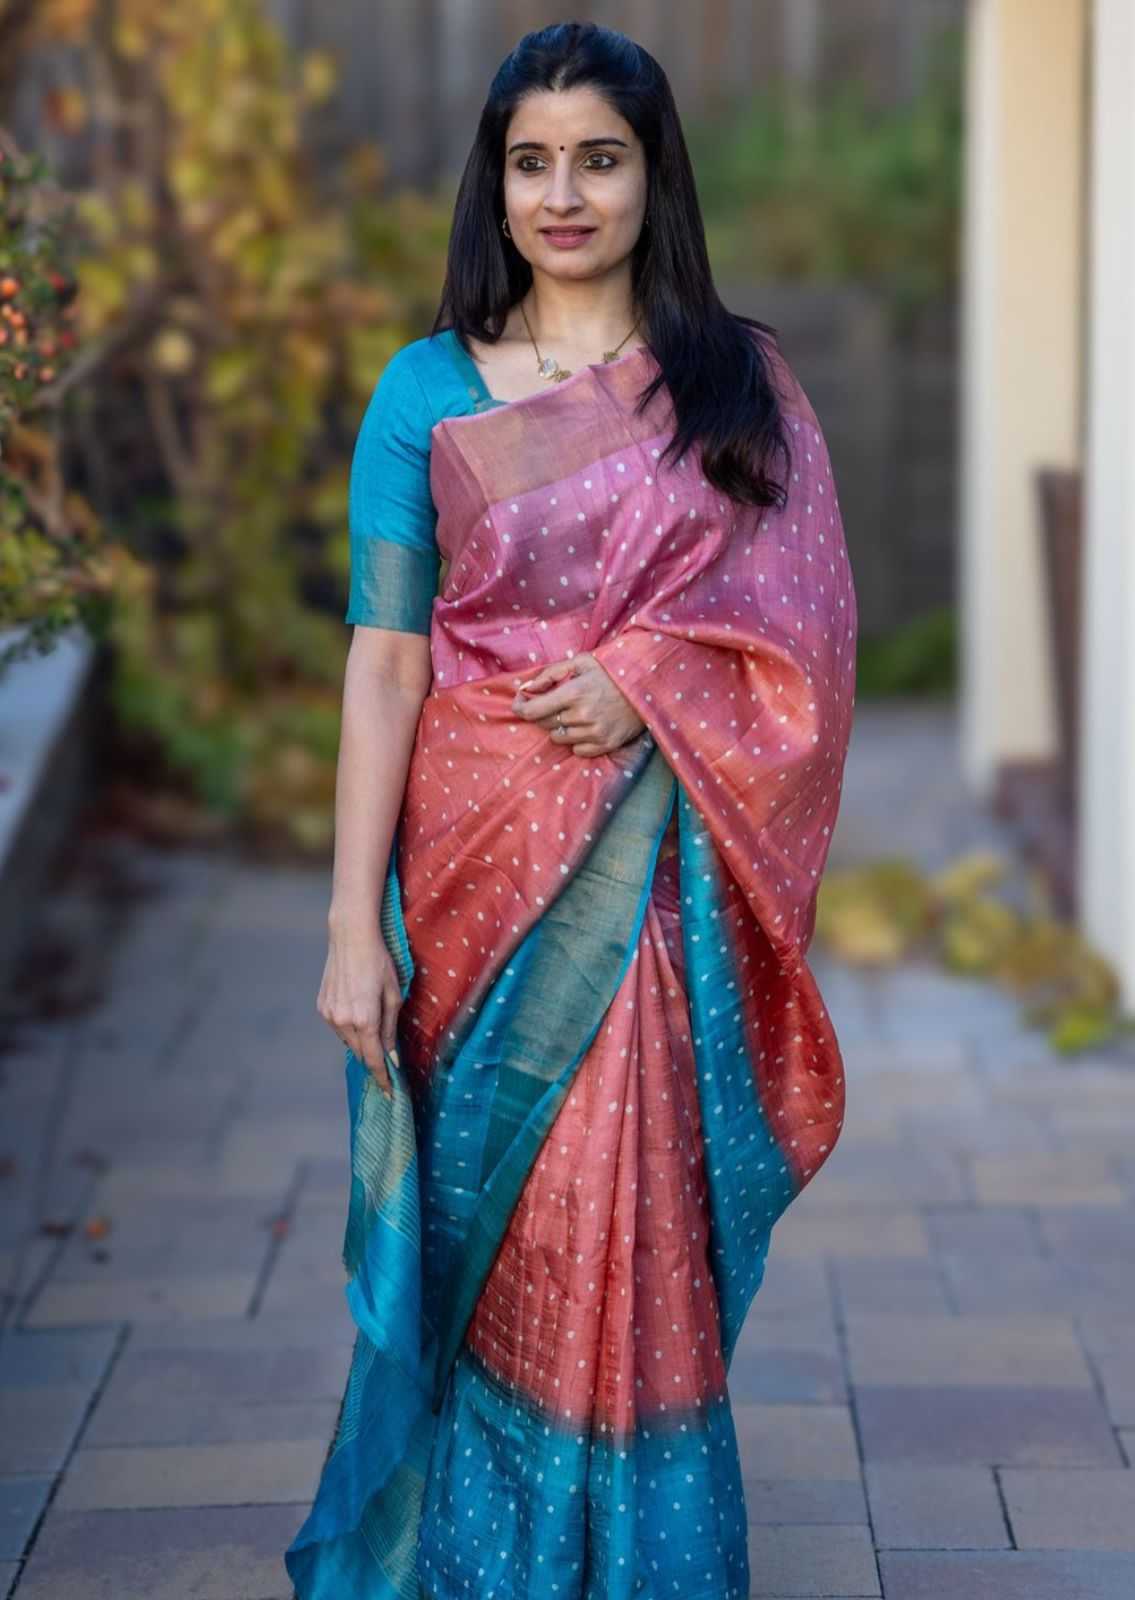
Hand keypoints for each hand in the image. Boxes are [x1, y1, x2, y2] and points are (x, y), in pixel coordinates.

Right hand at [317, 922, 399, 1097]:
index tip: (390, 1092)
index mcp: (365, 1019)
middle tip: (388, 1062)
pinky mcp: (322, 1006)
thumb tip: (392, 1055)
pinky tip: (358, 1013)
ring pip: (348, 1041)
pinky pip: (339, 1027)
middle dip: (374, 1060)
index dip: (383, 1078)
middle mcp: (343, 1021)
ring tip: (374, 1030)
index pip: (374, 1059)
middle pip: (360, 1053)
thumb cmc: (379, 962)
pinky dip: (350, 1028)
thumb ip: (391, 1028)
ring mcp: (329, 1014)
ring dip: (361, 1042)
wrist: (350, 937)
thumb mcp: (394, 995)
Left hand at [510, 652, 645, 756]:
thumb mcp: (581, 662)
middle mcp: (582, 716)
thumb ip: (550, 673)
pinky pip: (576, 750)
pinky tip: (587, 726)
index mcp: (573, 693)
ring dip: (560, 727)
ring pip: (558, 738)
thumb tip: (526, 688)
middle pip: (544, 724)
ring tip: (576, 713)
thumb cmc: (610, 672)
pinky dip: (576, 740)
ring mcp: (594, 733)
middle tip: (555, 703)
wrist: (647, 687)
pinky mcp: (605, 745)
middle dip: (543, 713)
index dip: (520, 707)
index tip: (520, 702)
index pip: (532, 711)